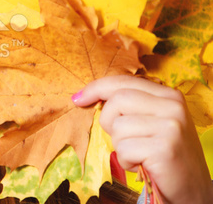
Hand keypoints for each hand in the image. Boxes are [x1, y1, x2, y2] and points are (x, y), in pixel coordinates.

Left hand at [73, 75, 212, 203]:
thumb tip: (82, 97)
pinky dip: (126, 161)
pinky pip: (124, 149)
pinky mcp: (165, 148)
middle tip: (123, 139)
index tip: (77, 99)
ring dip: (120, 146)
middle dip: (109, 122)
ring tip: (139, 154)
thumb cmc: (162, 153)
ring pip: (118, 127)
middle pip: (117, 101)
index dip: (96, 88)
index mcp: (168, 94)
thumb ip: (128, 105)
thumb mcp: (150, 121)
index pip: (123, 82)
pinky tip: (142, 165)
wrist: (192, 188)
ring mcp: (171, 126)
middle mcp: (173, 106)